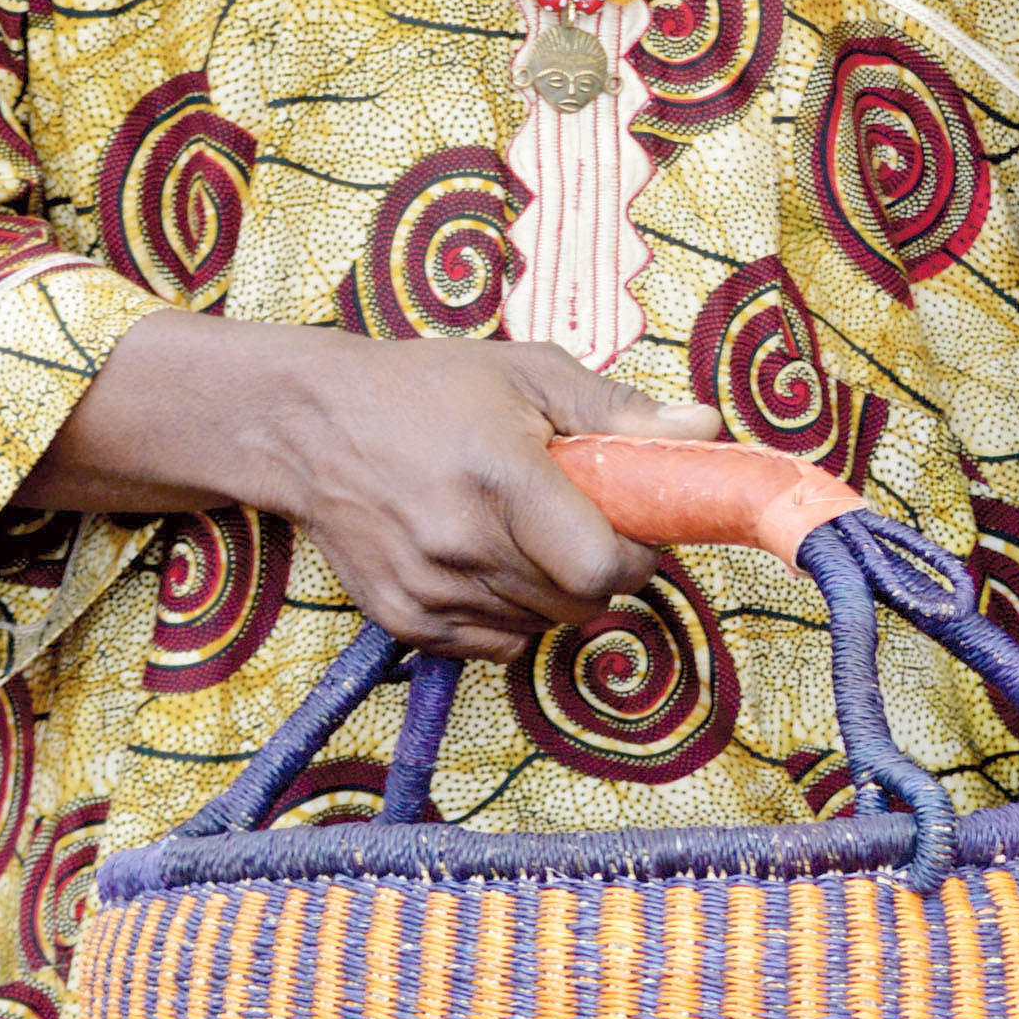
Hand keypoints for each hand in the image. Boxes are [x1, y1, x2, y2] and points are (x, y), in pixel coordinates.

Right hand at [17, 312, 720, 658]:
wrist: (310, 424)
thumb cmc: (431, 387)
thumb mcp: (530, 373)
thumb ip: (620, 412)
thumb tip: (707, 431)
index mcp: (504, 478)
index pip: (604, 569)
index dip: (639, 558)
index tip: (636, 529)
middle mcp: (464, 545)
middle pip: (582, 604)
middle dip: (602, 570)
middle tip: (581, 521)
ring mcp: (430, 591)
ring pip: (543, 627)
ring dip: (556, 592)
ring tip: (524, 531)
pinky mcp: (404, 622)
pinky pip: (496, 645)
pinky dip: (511, 614)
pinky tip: (487, 559)